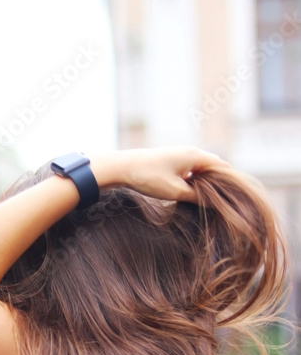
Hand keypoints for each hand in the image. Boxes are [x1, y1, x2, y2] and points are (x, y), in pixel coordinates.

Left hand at [93, 147, 229, 203]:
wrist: (122, 167)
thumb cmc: (149, 177)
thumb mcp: (176, 191)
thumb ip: (197, 197)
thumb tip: (214, 203)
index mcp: (196, 156)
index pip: (222, 167)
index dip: (228, 182)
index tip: (232, 198)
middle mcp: (190, 151)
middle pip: (212, 166)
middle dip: (217, 182)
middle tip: (220, 201)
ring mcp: (179, 154)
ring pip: (200, 168)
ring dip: (203, 181)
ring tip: (205, 199)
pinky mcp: (170, 159)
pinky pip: (189, 169)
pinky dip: (192, 179)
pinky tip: (188, 192)